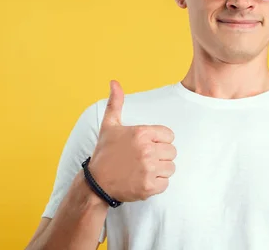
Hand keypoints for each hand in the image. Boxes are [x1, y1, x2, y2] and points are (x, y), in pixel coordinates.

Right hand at [87, 80, 176, 201]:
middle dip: (161, 156)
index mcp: (141, 133)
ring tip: (145, 169)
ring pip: (171, 168)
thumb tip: (114, 82)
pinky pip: (166, 183)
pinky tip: (144, 180)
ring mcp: (148, 169)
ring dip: (161, 170)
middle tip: (146, 159)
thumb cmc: (104, 153)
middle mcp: (147, 150)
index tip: (148, 146)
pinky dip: (157, 184)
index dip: (160, 141)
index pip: (169, 135)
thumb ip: (116, 103)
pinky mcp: (149, 186)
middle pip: (172, 152)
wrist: (95, 183)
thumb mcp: (109, 125)